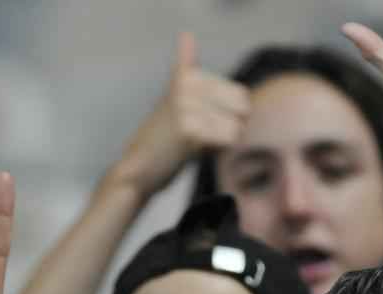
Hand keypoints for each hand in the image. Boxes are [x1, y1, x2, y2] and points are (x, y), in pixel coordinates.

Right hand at [110, 32, 250, 196]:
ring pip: (237, 127)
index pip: (242, 95)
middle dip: (229, 128)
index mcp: (187, 75)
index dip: (229, 115)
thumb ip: (185, 67)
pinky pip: (229, 140)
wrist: (138, 169)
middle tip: (198, 135)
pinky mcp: (191, 130)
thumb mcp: (175, 96)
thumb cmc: (163, 136)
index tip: (200, 121)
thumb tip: (186, 35)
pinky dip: (216, 152)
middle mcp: (187, 85)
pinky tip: (193, 151)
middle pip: (244, 109)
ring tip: (193, 143)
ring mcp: (188, 106)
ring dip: (221, 142)